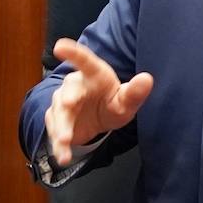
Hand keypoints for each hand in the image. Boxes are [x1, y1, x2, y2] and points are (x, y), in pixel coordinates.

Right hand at [44, 37, 152, 166]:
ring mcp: (62, 104)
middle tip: (68, 104)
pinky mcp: (56, 121)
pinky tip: (63, 156)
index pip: (84, 61)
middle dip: (67, 98)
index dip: (72, 52)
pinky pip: (55, 132)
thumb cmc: (111, 103)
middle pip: (68, 91)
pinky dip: (58, 146)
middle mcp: (74, 87)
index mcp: (92, 75)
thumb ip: (135, 92)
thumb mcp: (126, 101)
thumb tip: (147, 78)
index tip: (60, 46)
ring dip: (61, 128)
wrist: (96, 120)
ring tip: (65, 140)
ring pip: (59, 114)